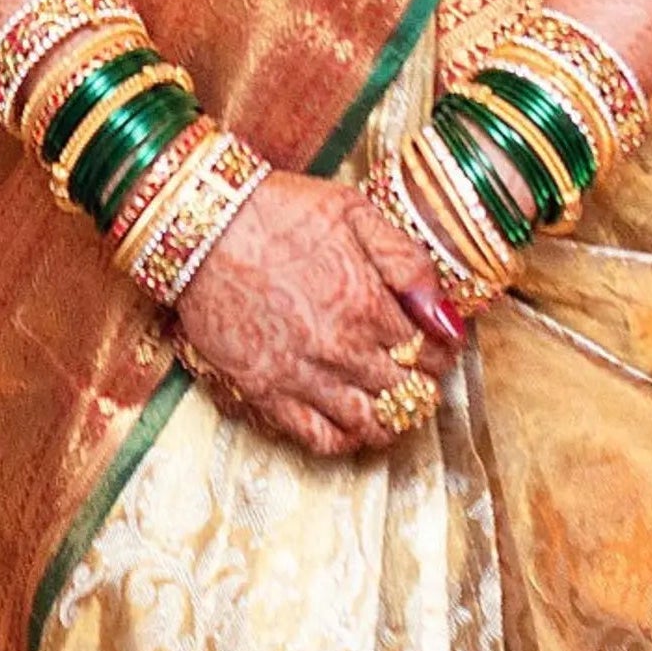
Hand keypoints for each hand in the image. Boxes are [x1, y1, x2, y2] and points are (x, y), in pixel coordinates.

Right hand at [172, 171, 460, 457]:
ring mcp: (302, 376)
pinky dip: (345, 440)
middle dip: (423, 385)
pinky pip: (318, 437)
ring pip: (369, 423)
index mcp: (368, 303)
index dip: (442, 351)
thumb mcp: (354, 211)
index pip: (430, 350)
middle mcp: (341, 349)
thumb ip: (407, 261)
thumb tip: (447, 315)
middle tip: (422, 376)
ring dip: (393, 420)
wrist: (204, 225)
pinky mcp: (266, 392)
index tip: (440, 345)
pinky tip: (353, 424)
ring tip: (396, 406)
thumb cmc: (280, 210)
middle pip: (405, 391)